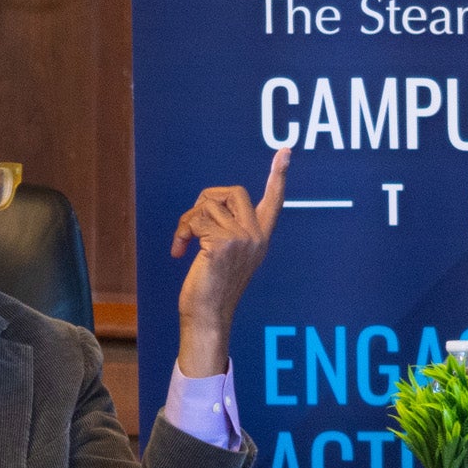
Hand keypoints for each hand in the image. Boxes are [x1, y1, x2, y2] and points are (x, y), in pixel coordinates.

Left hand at [173, 150, 289, 377]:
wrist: (207, 316)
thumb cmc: (210, 287)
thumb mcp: (225, 254)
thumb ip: (227, 229)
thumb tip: (208, 203)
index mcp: (260, 237)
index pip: (273, 201)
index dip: (278, 175)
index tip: (286, 150)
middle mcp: (256, 236)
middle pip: (230, 191)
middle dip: (204, 201)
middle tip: (192, 226)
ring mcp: (242, 239)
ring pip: (207, 206)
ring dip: (187, 222)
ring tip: (184, 244)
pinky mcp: (223, 244)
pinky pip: (196, 220)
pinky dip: (182, 233)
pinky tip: (180, 252)